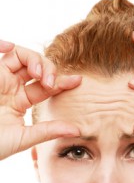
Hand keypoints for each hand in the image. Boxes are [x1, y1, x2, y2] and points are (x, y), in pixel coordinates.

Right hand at [0, 40, 81, 159]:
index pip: (45, 87)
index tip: (77, 81)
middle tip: (51, 82)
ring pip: (19, 56)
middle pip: (35, 68)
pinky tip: (8, 47)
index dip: (61, 82)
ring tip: (39, 73)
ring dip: (34, 59)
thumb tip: (77, 130)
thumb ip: (49, 131)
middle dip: (48, 69)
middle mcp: (10, 87)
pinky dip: (1, 44)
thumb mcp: (24, 138)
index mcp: (20, 102)